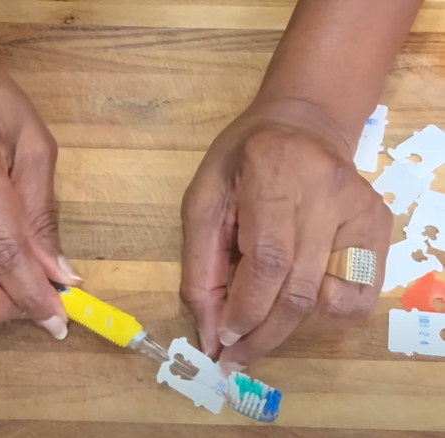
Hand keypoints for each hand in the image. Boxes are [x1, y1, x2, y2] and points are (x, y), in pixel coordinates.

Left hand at [179, 98, 391, 370]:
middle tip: (236, 356)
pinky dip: (324, 315)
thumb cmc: (242, 161)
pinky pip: (360, 295)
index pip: (268, 259)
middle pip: (301, 288)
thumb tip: (209, 332)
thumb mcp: (204, 199)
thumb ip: (200, 264)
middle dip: (263, 334)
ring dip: (292, 329)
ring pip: (335, 301)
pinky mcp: (380, 225)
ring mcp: (363, 208)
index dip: (245, 309)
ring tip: (262, 327)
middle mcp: (328, 189)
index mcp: (274, 169)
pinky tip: (297, 306)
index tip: (222, 340)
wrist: (302, 124)